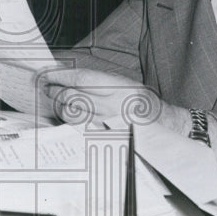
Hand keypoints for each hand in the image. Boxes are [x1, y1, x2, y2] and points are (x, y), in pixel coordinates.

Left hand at [40, 67, 216, 170]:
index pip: (83, 79)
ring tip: (58, 103)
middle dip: (55, 93)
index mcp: (121, 88)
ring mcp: (111, 126)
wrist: (169, 130)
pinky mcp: (107, 141)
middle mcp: (116, 106)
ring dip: (60, 109)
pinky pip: (80, 132)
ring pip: (73, 116)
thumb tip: (70, 78)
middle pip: (73, 98)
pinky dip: (70, 124)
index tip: (46, 74)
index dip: (61, 76)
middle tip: (47, 89)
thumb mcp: (127, 86)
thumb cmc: (146, 106)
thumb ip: (102, 83)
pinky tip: (68, 118)